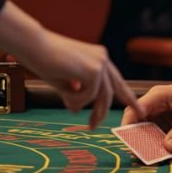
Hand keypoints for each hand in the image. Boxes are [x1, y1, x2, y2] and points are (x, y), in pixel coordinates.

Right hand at [18, 31, 140, 128]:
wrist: (32, 45)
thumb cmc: (43, 60)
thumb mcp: (63, 80)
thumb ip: (75, 92)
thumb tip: (77, 110)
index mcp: (99, 58)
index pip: (117, 81)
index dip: (128, 97)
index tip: (139, 110)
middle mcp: (103, 59)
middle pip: (111, 93)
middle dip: (101, 112)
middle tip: (92, 127)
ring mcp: (100, 63)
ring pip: (98, 97)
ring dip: (79, 103)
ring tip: (63, 95)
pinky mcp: (94, 71)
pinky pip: (88, 97)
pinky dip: (73, 99)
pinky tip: (63, 88)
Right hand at [121, 78, 171, 152]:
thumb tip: (168, 149)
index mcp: (158, 96)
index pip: (134, 110)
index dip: (128, 127)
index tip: (130, 145)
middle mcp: (154, 104)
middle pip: (137, 123)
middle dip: (137, 140)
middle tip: (141, 157)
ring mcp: (159, 112)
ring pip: (145, 130)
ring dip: (147, 144)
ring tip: (152, 158)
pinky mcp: (165, 121)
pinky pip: (156, 134)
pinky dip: (157, 144)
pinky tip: (162, 153)